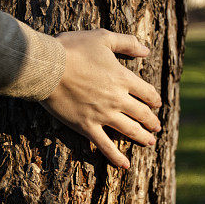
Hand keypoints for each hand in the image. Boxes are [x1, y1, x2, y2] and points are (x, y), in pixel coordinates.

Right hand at [40, 29, 161, 168]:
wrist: (47, 67)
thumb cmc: (72, 49)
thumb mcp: (103, 37)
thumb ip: (127, 43)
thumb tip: (146, 50)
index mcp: (122, 78)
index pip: (147, 92)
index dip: (154, 99)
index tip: (157, 104)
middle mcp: (117, 99)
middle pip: (141, 113)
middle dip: (151, 121)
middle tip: (157, 127)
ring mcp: (102, 115)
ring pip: (129, 130)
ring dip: (142, 137)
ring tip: (150, 142)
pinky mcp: (86, 127)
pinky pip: (105, 146)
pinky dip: (116, 157)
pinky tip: (125, 165)